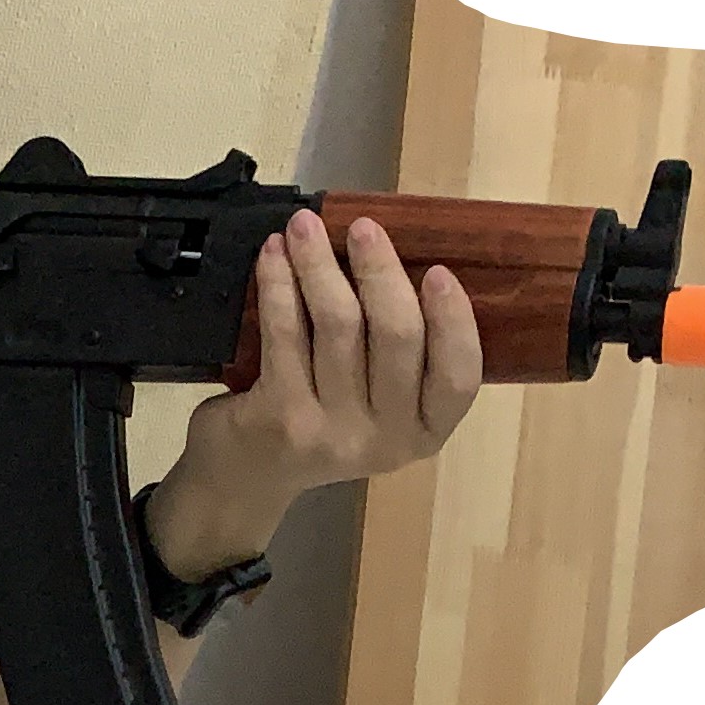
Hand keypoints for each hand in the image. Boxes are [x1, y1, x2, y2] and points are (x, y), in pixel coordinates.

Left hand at [148, 212, 484, 580]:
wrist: (246, 477)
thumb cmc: (320, 420)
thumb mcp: (376, 402)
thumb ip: (400, 353)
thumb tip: (399, 255)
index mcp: (423, 431)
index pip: (458, 376)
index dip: (453, 321)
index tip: (439, 271)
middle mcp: (385, 440)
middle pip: (397, 336)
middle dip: (380, 270)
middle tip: (362, 228)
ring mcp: (333, 433)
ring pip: (338, 325)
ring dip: (320, 264)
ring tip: (305, 227)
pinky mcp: (283, 418)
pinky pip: (286, 333)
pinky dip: (279, 285)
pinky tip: (273, 256)